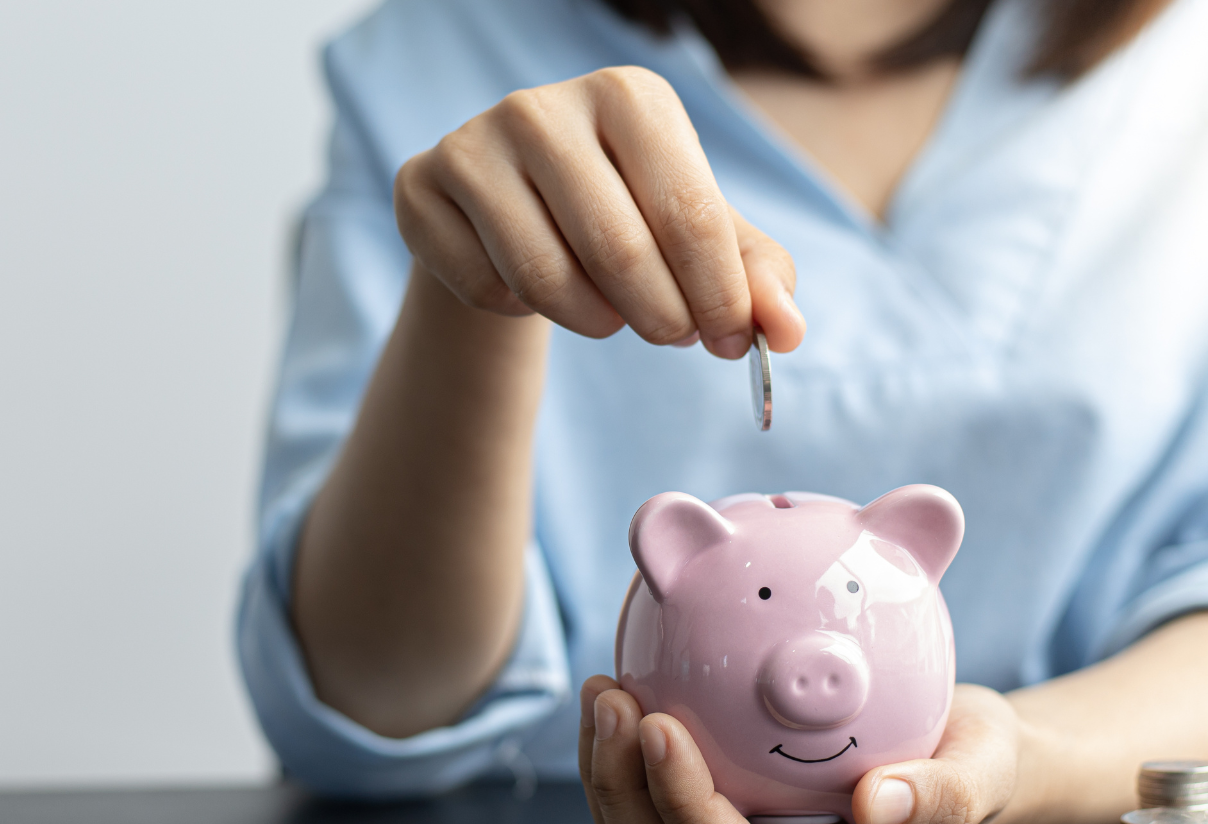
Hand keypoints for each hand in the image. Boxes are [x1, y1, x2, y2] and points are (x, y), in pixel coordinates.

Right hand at [394, 66, 805, 358]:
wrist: (510, 208)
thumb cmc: (624, 215)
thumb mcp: (697, 237)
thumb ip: (754, 278)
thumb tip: (786, 331)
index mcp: (628, 96)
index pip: (689, 214)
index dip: (720, 295)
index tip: (734, 342)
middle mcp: (544, 107)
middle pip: (619, 249)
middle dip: (661, 316)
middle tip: (673, 337)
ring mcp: (473, 143)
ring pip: (545, 276)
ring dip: (593, 320)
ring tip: (609, 313)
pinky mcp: (420, 188)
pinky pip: (484, 286)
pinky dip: (518, 311)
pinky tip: (529, 284)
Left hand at [578, 676, 1021, 823]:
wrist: (965, 763)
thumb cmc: (973, 759)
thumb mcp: (985, 766)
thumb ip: (945, 794)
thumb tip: (878, 805)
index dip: (681, 802)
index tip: (658, 721)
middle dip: (621, 791)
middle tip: (611, 696)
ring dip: (608, 778)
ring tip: (604, 690)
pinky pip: (652, 822)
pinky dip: (624, 768)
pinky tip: (623, 695)